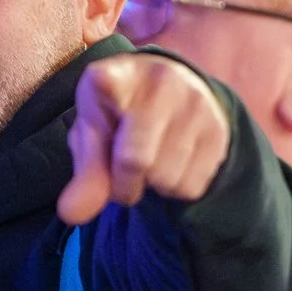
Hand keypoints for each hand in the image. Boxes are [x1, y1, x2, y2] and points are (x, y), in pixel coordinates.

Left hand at [57, 54, 231, 225]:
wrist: (175, 91)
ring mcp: (196, 104)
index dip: (107, 84)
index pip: (110, 80)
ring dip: (152, 186)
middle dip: (122, 185)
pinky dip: (175, 189)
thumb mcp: (93, 135)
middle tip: (121, 176)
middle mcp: (161, 82)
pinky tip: (172, 163)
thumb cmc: (120, 115)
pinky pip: (191, 187)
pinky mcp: (220, 130)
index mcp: (117, 75)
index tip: (103, 81)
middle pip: (136, 160)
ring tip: (150, 161)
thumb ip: (84, 174)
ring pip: (166, 179)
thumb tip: (71, 215)